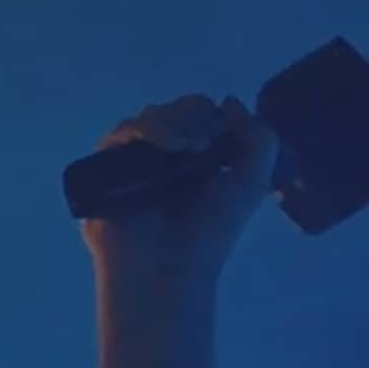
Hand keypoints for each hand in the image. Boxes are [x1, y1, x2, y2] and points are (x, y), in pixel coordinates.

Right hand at [80, 93, 279, 297]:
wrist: (169, 266)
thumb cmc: (212, 233)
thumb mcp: (252, 184)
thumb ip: (261, 140)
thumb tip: (230, 101)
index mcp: (201, 157)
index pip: (203, 114)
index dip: (212, 116)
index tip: (221, 133)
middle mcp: (168, 155)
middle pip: (176, 109)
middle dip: (191, 115)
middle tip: (202, 141)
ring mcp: (138, 159)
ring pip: (149, 117)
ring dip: (170, 122)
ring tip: (185, 147)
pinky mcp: (107, 165)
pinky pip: (120, 134)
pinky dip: (142, 132)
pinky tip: (162, 147)